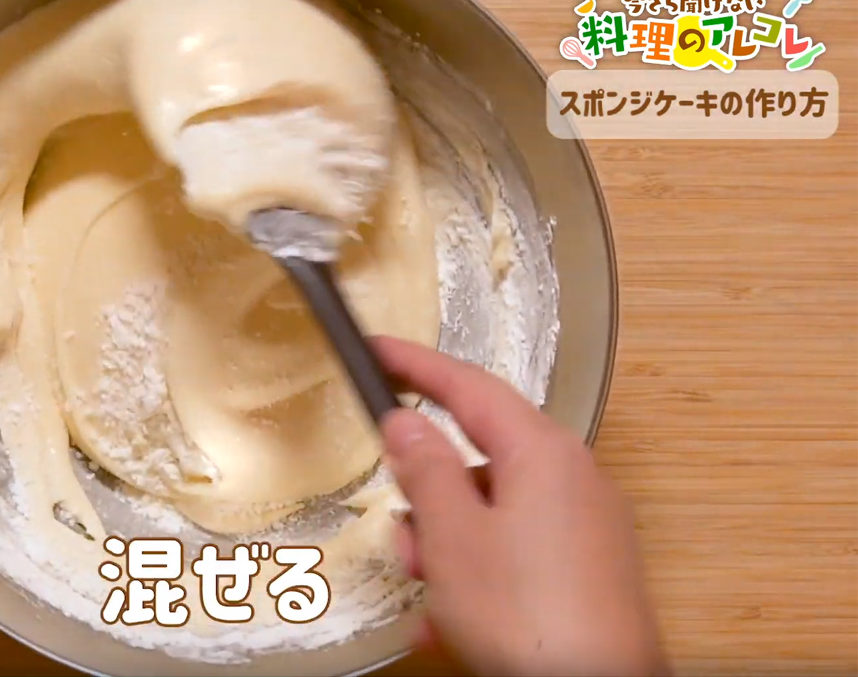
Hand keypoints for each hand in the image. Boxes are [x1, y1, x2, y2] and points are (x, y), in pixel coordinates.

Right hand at [373, 336, 668, 676]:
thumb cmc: (526, 617)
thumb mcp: (452, 536)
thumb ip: (424, 469)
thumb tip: (405, 421)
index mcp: (542, 453)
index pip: (469, 385)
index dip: (416, 365)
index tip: (377, 349)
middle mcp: (574, 477)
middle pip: (480, 457)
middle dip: (429, 495)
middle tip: (405, 536)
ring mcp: (588, 525)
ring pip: (494, 509)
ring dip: (449, 543)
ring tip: (432, 597)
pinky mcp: (590, 569)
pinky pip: (519, 549)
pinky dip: (480, 570)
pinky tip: (456, 620)